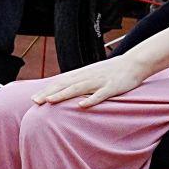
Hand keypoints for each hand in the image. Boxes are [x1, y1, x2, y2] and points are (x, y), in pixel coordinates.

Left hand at [33, 51, 150, 107]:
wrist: (134, 62)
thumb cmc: (112, 71)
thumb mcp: (93, 74)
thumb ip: (80, 81)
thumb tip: (65, 90)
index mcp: (83, 74)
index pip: (61, 82)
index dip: (47, 90)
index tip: (34, 98)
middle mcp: (88, 76)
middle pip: (66, 85)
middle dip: (50, 93)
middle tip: (35, 101)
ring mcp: (100, 81)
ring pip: (79, 88)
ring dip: (64, 94)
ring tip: (50, 101)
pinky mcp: (112, 87)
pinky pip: (101, 94)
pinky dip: (91, 99)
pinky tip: (82, 105)